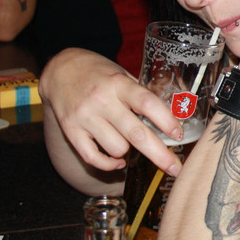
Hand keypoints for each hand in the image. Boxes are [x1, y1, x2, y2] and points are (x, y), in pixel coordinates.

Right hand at [40, 48, 182, 176]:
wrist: (60, 71)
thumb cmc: (98, 73)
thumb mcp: (121, 74)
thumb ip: (140, 93)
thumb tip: (171, 114)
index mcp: (119, 83)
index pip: (146, 103)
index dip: (165, 120)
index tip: (179, 134)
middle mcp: (102, 101)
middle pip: (135, 133)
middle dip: (159, 154)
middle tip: (175, 169)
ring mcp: (85, 117)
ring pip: (117, 148)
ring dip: (129, 152)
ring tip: (129, 143)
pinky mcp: (71, 131)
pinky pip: (93, 158)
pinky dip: (109, 164)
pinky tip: (117, 161)